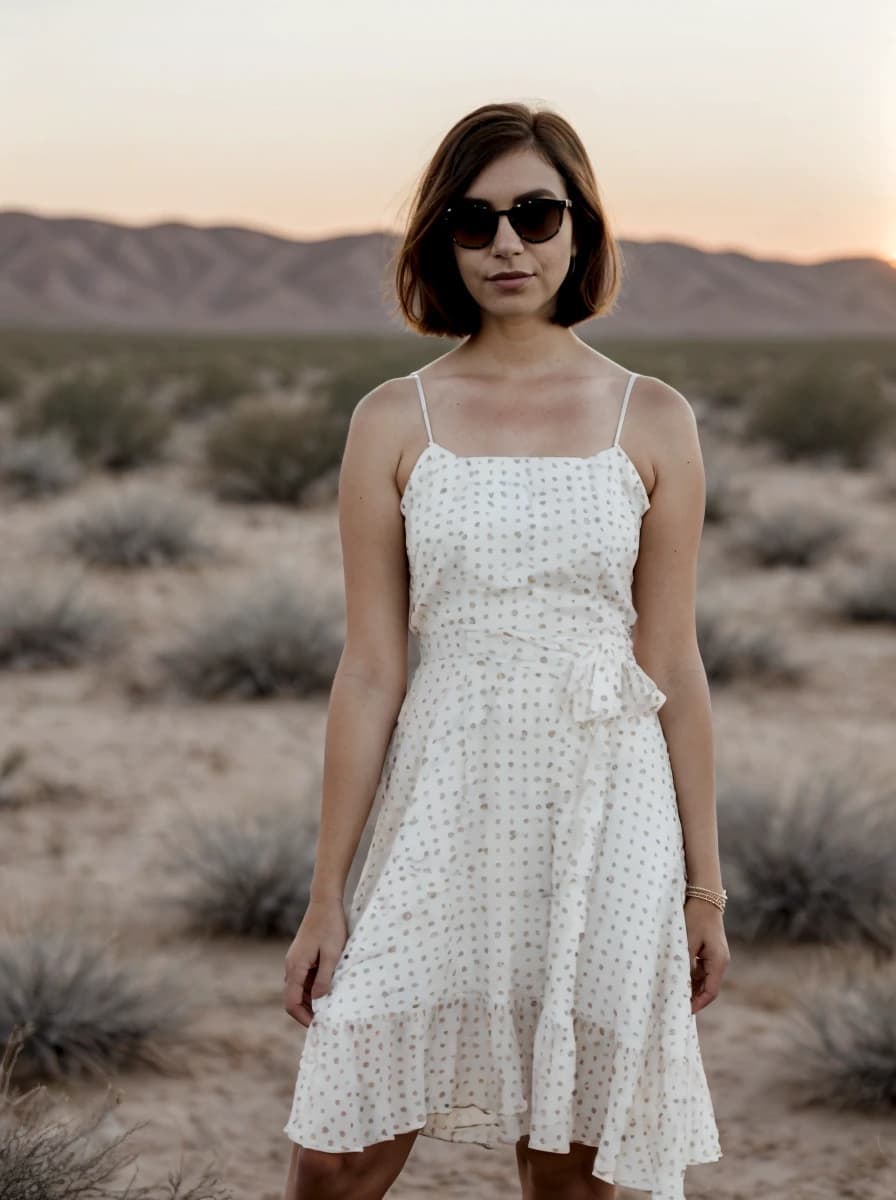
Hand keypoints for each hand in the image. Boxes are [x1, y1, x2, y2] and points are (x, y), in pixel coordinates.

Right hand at [284, 898, 347, 1027]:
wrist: (325, 901)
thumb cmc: (330, 926)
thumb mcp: (332, 954)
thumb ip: (325, 978)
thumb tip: (319, 1001)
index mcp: (295, 967)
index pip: (292, 1003)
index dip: (303, 1018)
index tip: (319, 1025)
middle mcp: (291, 966)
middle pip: (294, 998)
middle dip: (307, 1012)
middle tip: (327, 1020)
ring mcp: (295, 961)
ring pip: (299, 989)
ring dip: (312, 1000)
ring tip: (331, 1006)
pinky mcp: (302, 956)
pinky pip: (304, 979)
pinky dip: (314, 988)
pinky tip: (329, 988)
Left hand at [684, 898, 730, 1013]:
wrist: (704, 896)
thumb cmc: (696, 917)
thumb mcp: (687, 941)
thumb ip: (685, 962)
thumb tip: (679, 982)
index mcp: (718, 962)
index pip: (710, 991)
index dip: (698, 1003)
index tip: (685, 1012)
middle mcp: (720, 961)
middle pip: (707, 987)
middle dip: (693, 997)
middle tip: (676, 1005)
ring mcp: (715, 956)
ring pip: (703, 978)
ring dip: (691, 986)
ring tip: (674, 994)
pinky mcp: (709, 950)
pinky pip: (700, 968)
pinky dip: (690, 975)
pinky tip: (677, 977)